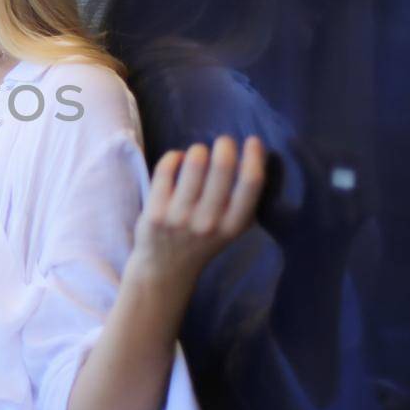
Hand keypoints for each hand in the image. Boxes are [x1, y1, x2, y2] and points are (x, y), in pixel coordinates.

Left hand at [132, 136, 265, 285]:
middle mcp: (208, 222)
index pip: (251, 184)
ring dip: (198, 150)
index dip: (254, 156)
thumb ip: (242, 202)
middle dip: (225, 145)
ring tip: (198, 154)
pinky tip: (177, 160)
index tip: (253, 140)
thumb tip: (254, 157)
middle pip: (222, 166)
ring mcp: (179, 217)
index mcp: (233, 226)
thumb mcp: (230, 229)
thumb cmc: (202, 241)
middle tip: (223, 142)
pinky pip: (166, 167)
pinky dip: (174, 156)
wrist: (165, 269)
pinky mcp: (155, 212)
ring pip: (194, 161)